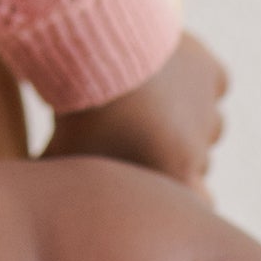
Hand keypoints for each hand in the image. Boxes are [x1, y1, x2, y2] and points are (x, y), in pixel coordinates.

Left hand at [45, 29, 227, 192]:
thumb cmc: (76, 112)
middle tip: (135, 132)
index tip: (150, 174)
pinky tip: (163, 71)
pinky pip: (211, 81)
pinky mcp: (210, 71)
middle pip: (197, 161)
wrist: (97, 52)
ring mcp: (207, 108)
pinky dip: (194, 77)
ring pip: (206, 122)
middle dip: (172, 151)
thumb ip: (70, 188)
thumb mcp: (64, 159)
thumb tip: (49, 208)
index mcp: (173, 177)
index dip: (175, 191)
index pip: (196, 202)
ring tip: (146, 99)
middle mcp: (200, 148)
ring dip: (186, 115)